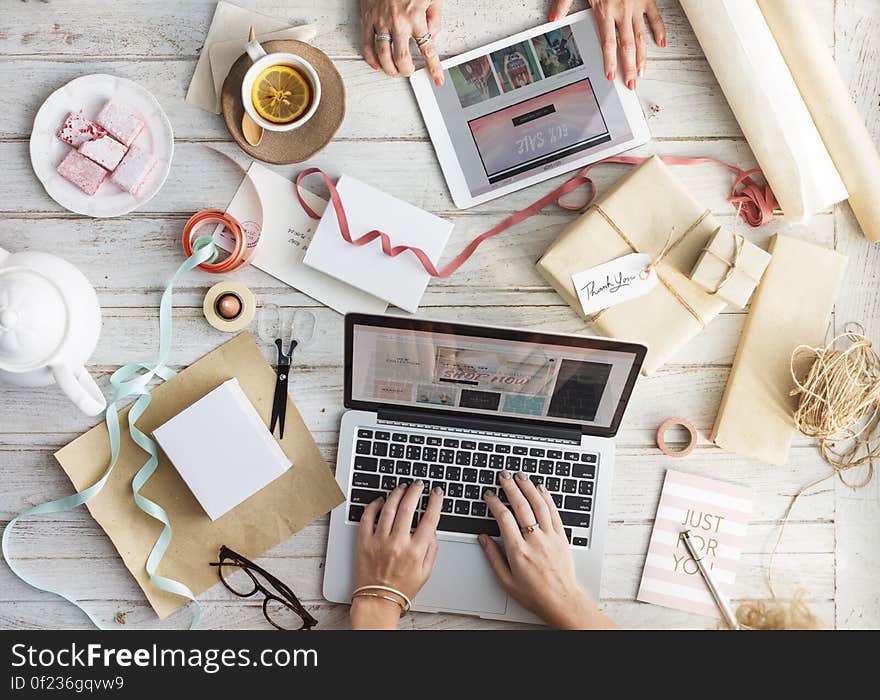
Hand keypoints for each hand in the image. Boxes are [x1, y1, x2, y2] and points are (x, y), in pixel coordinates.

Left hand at [351, 481, 442, 628]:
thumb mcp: (426, 572)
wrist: (378, 601)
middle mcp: (397, 543)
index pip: (430, 519)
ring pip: (388, 508)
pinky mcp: (364, 542)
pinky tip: (380, 500)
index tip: (436, 492)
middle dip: (415, 491)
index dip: (435, 502)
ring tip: (401, 487)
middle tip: (418, 484)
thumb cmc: (401, 588)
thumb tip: (432, 530)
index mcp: (415, 551)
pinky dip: (373, 505)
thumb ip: (431, 549)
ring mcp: (379, 541)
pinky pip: (367, 517)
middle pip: (408, 507)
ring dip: (396, 494)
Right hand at [361, 0, 444, 85]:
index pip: (427, 49)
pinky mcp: (367, 18)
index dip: (433, 68)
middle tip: (409, 72)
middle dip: (407, 71)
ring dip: (390, 69)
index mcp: (416, 17)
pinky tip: (377, 64)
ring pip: (383, 55)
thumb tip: (432, 36)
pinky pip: (367, 44)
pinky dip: (371, 58)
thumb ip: (435, 18)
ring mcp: (381, 22)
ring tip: (395, 71)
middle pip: (401, 58)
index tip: (437, 79)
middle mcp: (398, 22)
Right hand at [479, 471, 615, 628]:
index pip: (504, 518)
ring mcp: (550, 537)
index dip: (495, 503)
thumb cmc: (534, 594)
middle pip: (521, 506)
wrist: (561, 601)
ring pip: (539, 505)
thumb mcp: (505, 581)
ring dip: (528, 487)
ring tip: (520, 476)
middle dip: (511, 487)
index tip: (489, 495)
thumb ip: (493, 557)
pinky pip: (553, 512)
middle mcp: (534, 540)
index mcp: (518, 551)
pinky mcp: (561, 537)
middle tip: (504, 476)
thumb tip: (483, 539)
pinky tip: (541, 489)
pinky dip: (547, 498)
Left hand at [550, 0, 665, 88]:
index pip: (608, 43)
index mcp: (605, 10)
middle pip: (627, 45)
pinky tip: (660, 44)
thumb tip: (553, 19)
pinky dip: (659, 30)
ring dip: (643, 56)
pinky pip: (655, 17)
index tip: (611, 76)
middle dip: (629, 67)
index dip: (610, 61)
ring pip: (642, 36)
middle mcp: (623, 10)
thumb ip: (564, 3)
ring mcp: (636, 5)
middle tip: (631, 83)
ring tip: (642, 71)